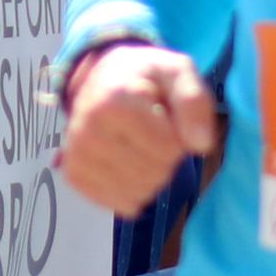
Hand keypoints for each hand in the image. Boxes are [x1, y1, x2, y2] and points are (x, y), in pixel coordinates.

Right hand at [59, 42, 219, 214]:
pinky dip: (134, 191)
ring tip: (142, 147)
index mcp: (115, 100)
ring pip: (139, 192)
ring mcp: (78, 154)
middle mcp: (89, 129)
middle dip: (166, 158)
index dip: (178, 139)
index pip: (167, 148)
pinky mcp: (74, 174)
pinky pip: (120, 203)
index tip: (168, 120)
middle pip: (154, 172)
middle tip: (155, 134)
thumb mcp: (177, 72)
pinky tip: (130, 166)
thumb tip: (201, 146)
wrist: (103, 79)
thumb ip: (194, 102)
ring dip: (151, 176)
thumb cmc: (145, 77)